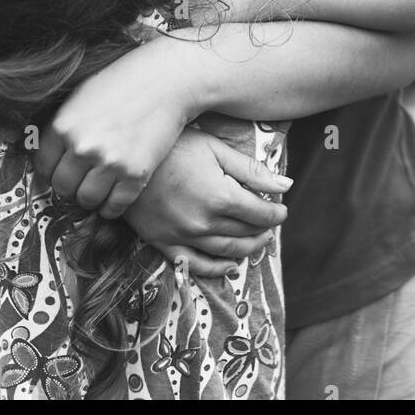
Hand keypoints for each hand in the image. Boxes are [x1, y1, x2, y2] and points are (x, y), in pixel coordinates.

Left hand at [34, 38, 195, 219]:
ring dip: (91, 197)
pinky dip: (112, 206)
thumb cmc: (122, 83)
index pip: (43, 167)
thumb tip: (25, 146)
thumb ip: (59, 124)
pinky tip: (115, 194)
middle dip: (70, 185)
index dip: (52, 170)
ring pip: (87, 200)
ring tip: (99, 186)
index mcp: (64, 125)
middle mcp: (83, 146)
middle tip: (82, 179)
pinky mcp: (135, 174)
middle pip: (62, 187)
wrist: (166, 80)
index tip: (62, 170)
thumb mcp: (80, 96)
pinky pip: (115, 206)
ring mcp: (110, 162)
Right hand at [124, 127, 291, 278]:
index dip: (275, 212)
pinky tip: (229, 265)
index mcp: (220, 196)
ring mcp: (183, 235)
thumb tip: (286, 185)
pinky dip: (216, 269)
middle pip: (245, 233)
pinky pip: (194, 264)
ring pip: (226, 251)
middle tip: (271, 223)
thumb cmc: (174, 145)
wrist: (128, 157)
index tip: (282, 209)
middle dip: (263, 229)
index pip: (260, 213)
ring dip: (247, 249)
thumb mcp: (215, 148)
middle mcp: (204, 222)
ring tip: (258, 241)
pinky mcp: (163, 242)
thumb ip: (251, 170)